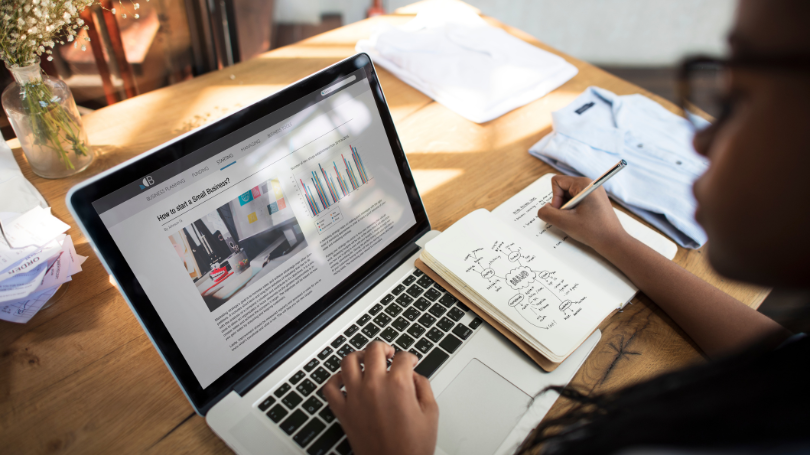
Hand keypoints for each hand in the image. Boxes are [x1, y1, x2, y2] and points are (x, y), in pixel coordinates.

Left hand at [323, 341, 438, 454]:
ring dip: (359, 356)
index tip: (410, 362)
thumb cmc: (412, 447)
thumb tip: (413, 375)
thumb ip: (423, 386)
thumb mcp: (431, 413)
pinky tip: (344, 379)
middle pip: (374, 350)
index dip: (410, 357)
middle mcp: (374, 386)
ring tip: (366, 359)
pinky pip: (330, 388)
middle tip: (389, 353)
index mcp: (398, 385)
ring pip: (348, 361)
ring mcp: (355, 397)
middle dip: (384, 348)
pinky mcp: (343, 411)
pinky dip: (335, 379)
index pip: (402, 357)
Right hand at [536, 175, 626, 251]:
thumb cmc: (593, 231)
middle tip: (571, 217)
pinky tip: (581, 221)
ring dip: (567, 209)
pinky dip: (574, 211)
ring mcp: (593, 192)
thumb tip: (543, 209)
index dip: (555, 198)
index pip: (557, 182)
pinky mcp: (594, 200)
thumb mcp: (564, 222)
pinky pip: (576, 201)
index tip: (564, 211)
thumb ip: (547, 213)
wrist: (613, 242)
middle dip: (561, 204)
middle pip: (562, 188)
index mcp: (584, 184)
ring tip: (577, 220)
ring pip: (568, 196)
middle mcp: (589, 184)